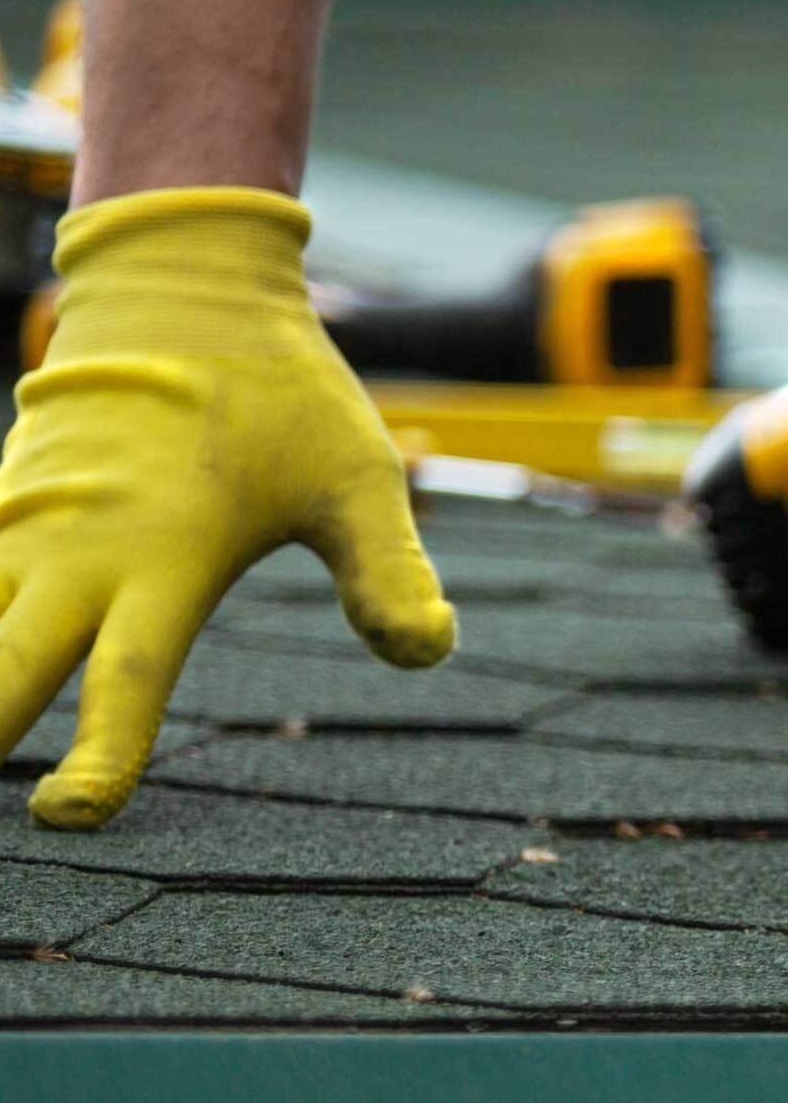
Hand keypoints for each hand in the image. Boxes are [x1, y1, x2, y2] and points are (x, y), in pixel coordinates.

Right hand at [0, 188, 453, 827]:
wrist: (181, 287)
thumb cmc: (283, 391)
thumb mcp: (359, 478)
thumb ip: (390, 571)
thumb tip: (429, 651)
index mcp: (165, 557)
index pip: (127, 679)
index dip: (101, 756)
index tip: (70, 814)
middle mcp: (79, 551)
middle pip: (7, 667)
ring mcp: (28, 527)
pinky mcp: (4, 505)